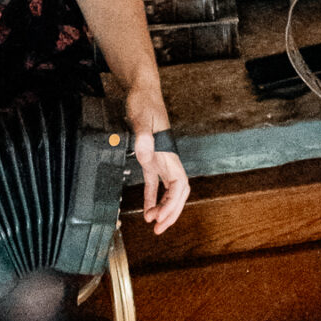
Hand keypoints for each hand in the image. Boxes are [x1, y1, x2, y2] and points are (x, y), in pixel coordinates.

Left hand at [126, 90, 189, 233]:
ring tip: (153, 223)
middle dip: (171, 213)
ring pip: (168, 191)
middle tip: (159, 230)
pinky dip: (151, 197)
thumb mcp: (142, 117)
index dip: (174, 204)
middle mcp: (167, 159)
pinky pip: (153, 183)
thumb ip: (144, 136)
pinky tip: (147, 209)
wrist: (141, 90)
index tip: (162, 216)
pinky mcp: (149, 157)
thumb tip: (146, 153)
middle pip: (177, 193)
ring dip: (163, 208)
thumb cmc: (144, 101)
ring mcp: (159, 159)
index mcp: (169, 153)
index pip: (179, 185)